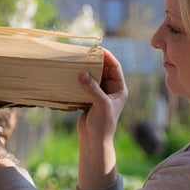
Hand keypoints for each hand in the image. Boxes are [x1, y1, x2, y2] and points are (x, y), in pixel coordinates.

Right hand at [76, 49, 127, 189]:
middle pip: (103, 70)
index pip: (115, 68)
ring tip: (75, 60)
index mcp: (119, 89)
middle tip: (83, 52)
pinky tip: (70, 74)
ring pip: (92, 76)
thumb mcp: (101, 105)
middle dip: (94, 61)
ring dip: (85, 69)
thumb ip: (93, 88)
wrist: (94, 141)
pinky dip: (78, 79)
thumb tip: (82, 72)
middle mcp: (110, 90)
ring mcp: (99, 94)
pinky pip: (84, 85)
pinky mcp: (88, 99)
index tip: (97, 48)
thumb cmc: (103, 125)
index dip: (107, 57)